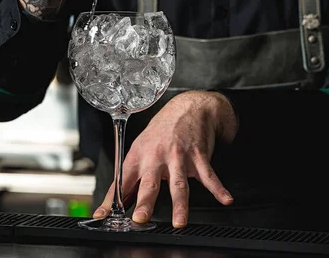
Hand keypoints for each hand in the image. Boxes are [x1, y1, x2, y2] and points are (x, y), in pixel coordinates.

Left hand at [93, 91, 237, 227]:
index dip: (112, 199)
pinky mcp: (198, 155)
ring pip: (178, 184)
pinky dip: (218, 188)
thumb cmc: (163, 130)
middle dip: (145, 202)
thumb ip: (135, 174)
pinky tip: (225, 199)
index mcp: (139, 155)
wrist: (188, 107)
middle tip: (140, 218)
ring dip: (180, 204)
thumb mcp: (142, 147)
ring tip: (180, 221)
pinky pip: (208, 175)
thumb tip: (123, 199)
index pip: (122, 181)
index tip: (103, 215)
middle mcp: (156, 156)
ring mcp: (178, 156)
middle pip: (149, 183)